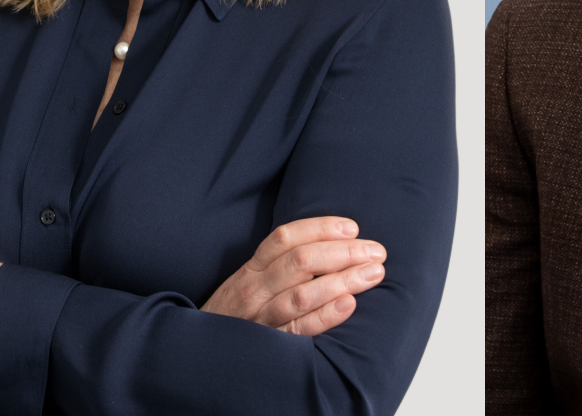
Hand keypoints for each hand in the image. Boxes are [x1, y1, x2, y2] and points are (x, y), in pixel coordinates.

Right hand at [201, 216, 385, 335]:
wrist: (205, 354)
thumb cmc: (238, 312)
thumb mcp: (252, 281)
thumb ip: (282, 263)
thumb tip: (333, 244)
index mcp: (252, 268)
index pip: (286, 237)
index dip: (321, 228)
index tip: (353, 228)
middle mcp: (254, 289)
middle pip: (301, 261)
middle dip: (344, 252)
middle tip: (377, 251)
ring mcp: (261, 318)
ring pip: (302, 294)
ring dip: (343, 280)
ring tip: (373, 273)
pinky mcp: (270, 345)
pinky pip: (299, 329)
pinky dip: (325, 316)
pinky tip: (349, 304)